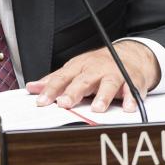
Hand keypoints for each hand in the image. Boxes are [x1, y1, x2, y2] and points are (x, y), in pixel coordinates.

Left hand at [26, 41, 159, 112]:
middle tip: (64, 103)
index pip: (62, 78)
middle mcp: (96, 70)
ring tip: (97, 108)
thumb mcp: (74, 69)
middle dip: (74, 92)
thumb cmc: (98, 66)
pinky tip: (128, 107)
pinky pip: (132, 90)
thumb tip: (32, 87)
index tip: (41, 101)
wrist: (129, 56)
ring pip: (109, 83)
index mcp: (79, 67)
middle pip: (84, 80)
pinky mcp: (132, 81)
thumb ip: (55, 81)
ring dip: (103, 96)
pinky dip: (131, 99)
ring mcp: (115, 74)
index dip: (51, 89)